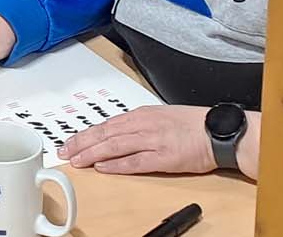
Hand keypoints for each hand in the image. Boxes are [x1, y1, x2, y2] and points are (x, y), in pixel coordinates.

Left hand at [57, 105, 216, 174]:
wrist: (217, 131)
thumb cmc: (193, 125)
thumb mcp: (161, 116)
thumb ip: (139, 124)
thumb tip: (117, 132)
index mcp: (142, 114)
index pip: (107, 125)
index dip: (86, 134)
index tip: (71, 141)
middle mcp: (144, 125)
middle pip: (106, 134)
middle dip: (82, 143)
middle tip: (65, 151)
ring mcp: (153, 140)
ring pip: (115, 146)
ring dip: (93, 153)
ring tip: (77, 160)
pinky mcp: (163, 157)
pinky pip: (135, 161)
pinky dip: (117, 165)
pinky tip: (103, 167)